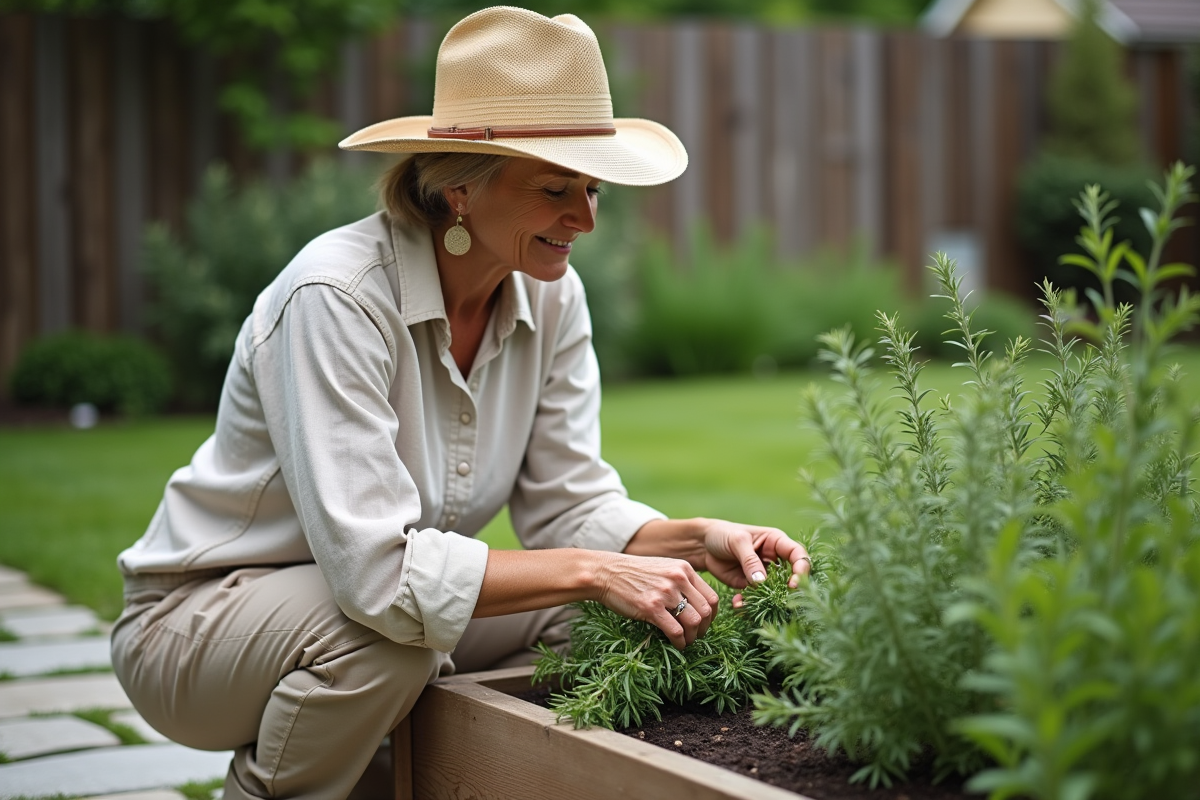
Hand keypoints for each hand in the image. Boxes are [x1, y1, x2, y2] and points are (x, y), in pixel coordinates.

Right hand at [591, 552, 718, 649]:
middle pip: (706, 611)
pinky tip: (677, 644)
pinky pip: (676, 631)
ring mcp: (665, 593)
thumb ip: (680, 581)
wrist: (605, 573)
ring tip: (686, 641)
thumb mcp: (662, 568)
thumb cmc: (632, 573)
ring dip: (693, 637)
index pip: (712, 596)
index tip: (704, 623)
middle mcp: (678, 579)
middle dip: (704, 628)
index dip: (712, 615)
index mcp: (684, 569)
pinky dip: (680, 642)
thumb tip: (695, 604)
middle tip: (696, 635)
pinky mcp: (651, 607)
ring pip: (694, 622)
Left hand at [696, 519, 810, 606]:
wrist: (703, 545)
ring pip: (773, 590)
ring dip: (765, 600)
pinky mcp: (750, 585)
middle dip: (787, 590)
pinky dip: (748, 603)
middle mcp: (774, 559)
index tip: (794, 583)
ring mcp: (763, 574)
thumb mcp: (737, 541)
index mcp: (776, 542)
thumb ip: (750, 560)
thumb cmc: (723, 534)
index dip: (801, 569)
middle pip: (790, 576)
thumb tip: (761, 582)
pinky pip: (754, 597)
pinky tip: (738, 603)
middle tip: (780, 600)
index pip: (798, 555)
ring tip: (752, 603)